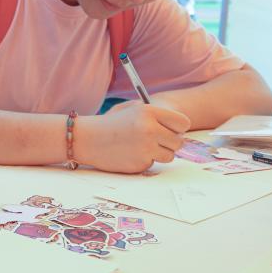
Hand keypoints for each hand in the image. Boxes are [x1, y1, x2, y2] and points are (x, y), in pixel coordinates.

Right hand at [74, 102, 190, 172]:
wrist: (87, 139)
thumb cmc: (110, 123)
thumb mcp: (131, 108)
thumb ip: (155, 114)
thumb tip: (179, 127)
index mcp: (149, 112)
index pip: (183, 123)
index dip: (178, 128)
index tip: (171, 130)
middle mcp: (150, 129)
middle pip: (179, 142)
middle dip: (170, 143)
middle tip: (157, 140)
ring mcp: (145, 148)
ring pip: (169, 156)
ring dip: (160, 153)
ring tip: (143, 146)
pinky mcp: (140, 163)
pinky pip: (153, 163)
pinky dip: (145, 160)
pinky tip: (131, 153)